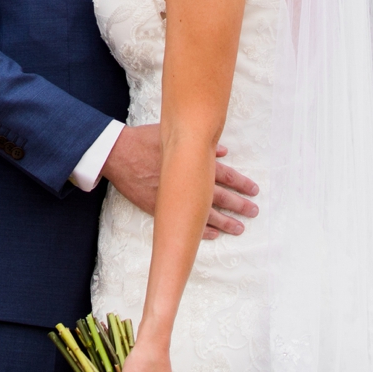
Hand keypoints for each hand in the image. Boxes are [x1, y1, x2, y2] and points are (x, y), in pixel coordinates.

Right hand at [102, 123, 259, 238]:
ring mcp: (175, 198)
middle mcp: (188, 182)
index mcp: (193, 162)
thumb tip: (223, 151)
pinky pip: (185, 223)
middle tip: (254, 211)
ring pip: (207, 213)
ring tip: (239, 228)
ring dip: (225, 221)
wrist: (118, 154)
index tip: (254, 190)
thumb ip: (199, 144)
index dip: (241, 183)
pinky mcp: (161, 208)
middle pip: (221, 196)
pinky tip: (212, 235)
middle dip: (240, 204)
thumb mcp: (171, 135)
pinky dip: (200, 230)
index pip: (225, 175)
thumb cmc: (144, 141)